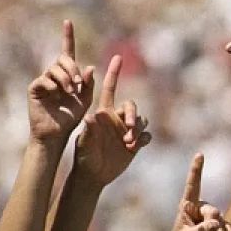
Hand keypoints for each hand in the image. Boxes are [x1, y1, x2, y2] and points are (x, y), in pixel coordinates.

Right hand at [27, 20, 94, 145]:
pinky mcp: (34, 88)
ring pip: (54, 69)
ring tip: (70, 91)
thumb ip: (88, 84)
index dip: (67, 37)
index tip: (68, 22)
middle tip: (78, 83)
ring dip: (66, 78)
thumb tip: (90, 67)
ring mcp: (43, 81)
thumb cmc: (71, 117)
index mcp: (68, 75)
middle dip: (73, 68)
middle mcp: (54, 75)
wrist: (57, 133)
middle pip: (63, 60)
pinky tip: (57, 94)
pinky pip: (44, 79)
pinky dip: (54, 85)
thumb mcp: (85, 100)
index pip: (67, 52)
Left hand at [74, 57, 151, 188]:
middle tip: (128, 128)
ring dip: (137, 130)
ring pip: (141, 121)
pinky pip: (146, 135)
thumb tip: (89, 117)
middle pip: (131, 106)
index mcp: (104, 113)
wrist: (93, 173)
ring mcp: (127, 131)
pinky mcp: (136, 143)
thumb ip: (88, 130)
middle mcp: (117, 118)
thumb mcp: (84, 143)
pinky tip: (137, 146)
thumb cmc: (84, 155)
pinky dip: (144, 138)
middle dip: (132, 114)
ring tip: (128, 143)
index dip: (114, 73)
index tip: (117, 57)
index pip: (110, 88)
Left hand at [159, 154, 230, 230]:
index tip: (200, 155)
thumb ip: (200, 230)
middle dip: (212, 228)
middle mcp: (200, 210)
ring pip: (221, 224)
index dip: (196, 170)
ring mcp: (209, 220)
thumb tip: (216, 223)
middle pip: (213, 211)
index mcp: (187, 206)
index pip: (192, 185)